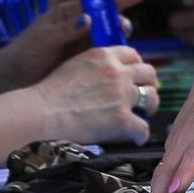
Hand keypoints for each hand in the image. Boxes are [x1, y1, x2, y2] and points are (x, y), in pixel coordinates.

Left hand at [0, 0, 145, 94]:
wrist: (13, 79)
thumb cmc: (24, 53)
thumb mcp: (43, 37)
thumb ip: (65, 29)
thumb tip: (88, 18)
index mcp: (69, 13)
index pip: (97, 1)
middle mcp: (81, 27)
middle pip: (108, 19)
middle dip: (120, 21)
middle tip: (124, 28)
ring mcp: (84, 45)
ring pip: (109, 39)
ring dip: (119, 40)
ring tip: (123, 46)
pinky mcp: (86, 63)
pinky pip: (105, 57)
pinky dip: (114, 57)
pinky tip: (120, 62)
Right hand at [31, 45, 158, 146]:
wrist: (41, 114)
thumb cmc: (49, 93)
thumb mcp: (74, 64)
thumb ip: (96, 65)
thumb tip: (108, 75)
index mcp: (104, 55)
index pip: (134, 54)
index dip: (136, 67)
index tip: (133, 78)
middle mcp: (118, 72)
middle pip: (149, 73)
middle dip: (148, 84)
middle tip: (143, 97)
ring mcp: (122, 95)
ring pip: (151, 97)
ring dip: (150, 107)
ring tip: (143, 115)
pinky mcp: (121, 119)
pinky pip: (143, 127)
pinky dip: (141, 134)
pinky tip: (136, 138)